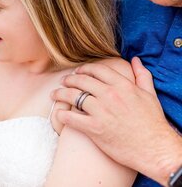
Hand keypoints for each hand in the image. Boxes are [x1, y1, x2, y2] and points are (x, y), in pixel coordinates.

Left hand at [51, 57, 181, 184]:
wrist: (154, 149)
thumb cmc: (153, 123)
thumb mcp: (150, 95)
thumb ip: (142, 75)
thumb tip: (136, 60)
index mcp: (123, 85)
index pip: (97, 70)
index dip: (84, 68)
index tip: (77, 71)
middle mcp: (110, 95)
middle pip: (82, 80)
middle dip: (69, 79)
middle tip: (63, 82)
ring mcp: (101, 111)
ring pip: (73, 96)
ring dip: (60, 94)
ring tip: (54, 94)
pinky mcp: (94, 128)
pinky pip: (71, 118)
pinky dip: (61, 115)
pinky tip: (58, 114)